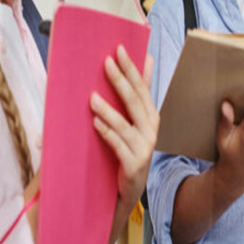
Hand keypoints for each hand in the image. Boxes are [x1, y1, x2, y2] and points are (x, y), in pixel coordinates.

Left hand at [90, 48, 158, 212]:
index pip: (142, 87)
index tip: (120, 49)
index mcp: (150, 117)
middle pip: (135, 101)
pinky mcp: (134, 167)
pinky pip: (119, 147)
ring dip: (108, 110)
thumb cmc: (126, 153)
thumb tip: (145, 61)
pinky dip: (108, 134)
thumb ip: (136, 95)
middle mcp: (150, 130)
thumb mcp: (133, 123)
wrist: (124, 195)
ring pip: (126, 124)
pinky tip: (95, 124)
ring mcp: (144, 149)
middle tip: (107, 61)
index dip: (132, 68)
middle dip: (121, 79)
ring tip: (92, 98)